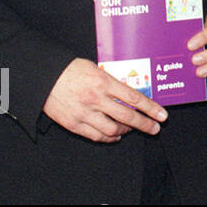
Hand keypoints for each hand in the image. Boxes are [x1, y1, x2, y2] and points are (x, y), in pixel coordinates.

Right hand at [43, 58, 167, 142]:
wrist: (43, 77)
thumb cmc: (70, 69)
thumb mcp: (96, 69)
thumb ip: (112, 82)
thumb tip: (130, 94)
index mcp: (103, 82)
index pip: (134, 98)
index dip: (151, 108)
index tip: (162, 115)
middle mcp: (96, 99)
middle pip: (127, 117)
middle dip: (144, 124)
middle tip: (154, 128)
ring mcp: (84, 113)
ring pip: (112, 130)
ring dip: (126, 131)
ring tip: (132, 129)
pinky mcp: (73, 124)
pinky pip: (96, 136)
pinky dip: (108, 138)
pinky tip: (115, 135)